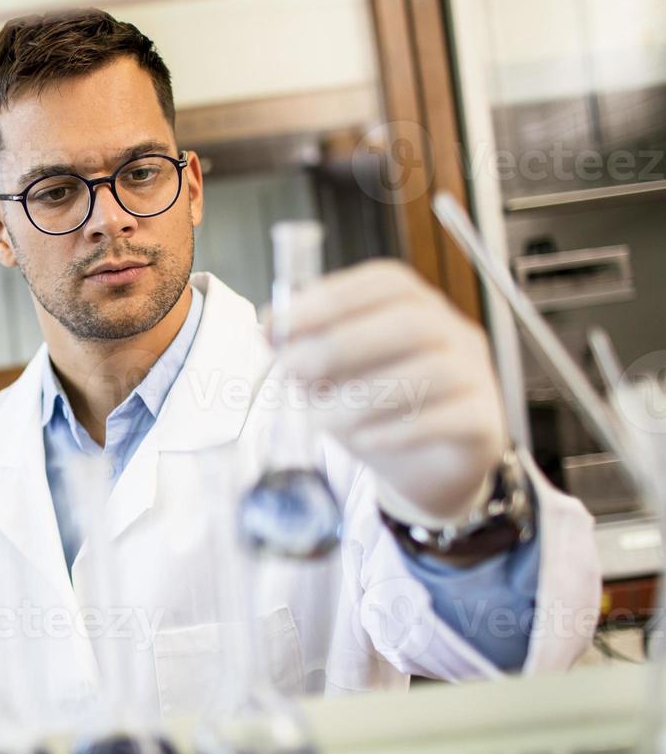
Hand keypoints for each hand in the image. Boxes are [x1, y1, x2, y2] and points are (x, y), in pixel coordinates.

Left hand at [276, 260, 507, 527]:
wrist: (423, 471)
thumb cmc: (378, 412)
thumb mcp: (332, 380)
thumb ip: (305, 353)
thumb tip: (268, 330)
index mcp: (417, 307)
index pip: (386, 282)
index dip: (332, 296)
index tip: (282, 321)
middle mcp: (453, 332)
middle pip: (411, 320)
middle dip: (342, 343)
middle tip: (293, 370)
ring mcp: (476, 375)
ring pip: (433, 370)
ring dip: (365, 395)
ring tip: (321, 420)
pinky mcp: (485, 422)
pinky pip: (451, 418)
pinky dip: (401, 429)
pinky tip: (364, 440)